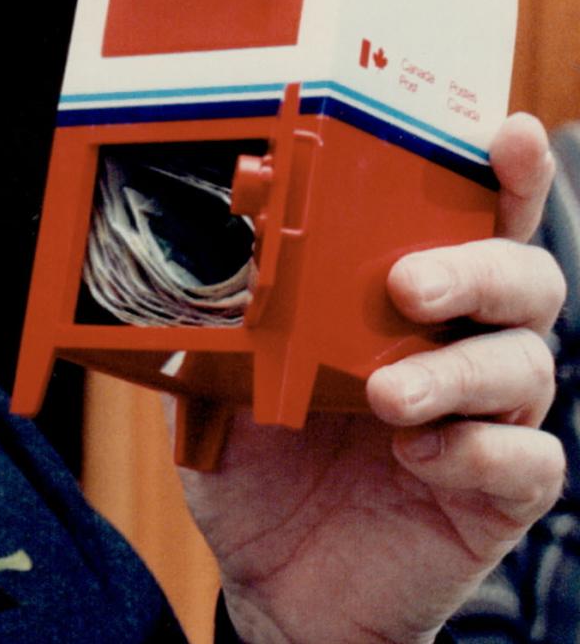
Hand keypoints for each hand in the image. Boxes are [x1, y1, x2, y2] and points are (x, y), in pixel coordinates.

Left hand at [178, 113, 565, 642]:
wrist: (276, 585)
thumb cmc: (263, 471)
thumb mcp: (222, 388)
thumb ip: (225, 330)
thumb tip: (192, 268)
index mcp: (401, 305)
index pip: (468, 224)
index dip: (499, 176)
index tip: (500, 133)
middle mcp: (458, 348)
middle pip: (521, 278)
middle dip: (475, 267)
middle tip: (408, 285)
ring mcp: (484, 421)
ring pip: (527, 365)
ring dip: (458, 369)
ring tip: (387, 393)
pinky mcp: (495, 495)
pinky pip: (525, 460)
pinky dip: (476, 450)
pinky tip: (419, 455)